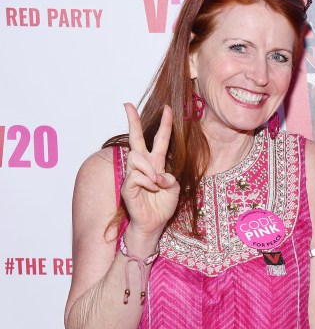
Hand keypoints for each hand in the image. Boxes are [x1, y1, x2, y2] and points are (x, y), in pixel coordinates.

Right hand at [121, 103, 179, 242]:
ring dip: (150, 170)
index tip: (167, 108)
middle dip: (132, 121)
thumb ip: (170, 178)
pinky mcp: (127, 185)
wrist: (153, 224)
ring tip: (155, 185)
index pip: (159, 140)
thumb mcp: (174, 190)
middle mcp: (143, 166)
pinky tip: (150, 190)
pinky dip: (147, 182)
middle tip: (127, 105)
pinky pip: (137, 175)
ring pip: (137, 158)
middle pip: (135, 138)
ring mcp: (133, 174)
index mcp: (156, 164)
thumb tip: (158, 174)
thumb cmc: (162, 207)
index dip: (164, 125)